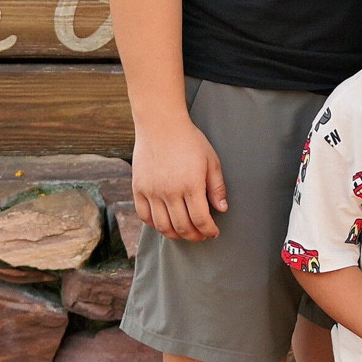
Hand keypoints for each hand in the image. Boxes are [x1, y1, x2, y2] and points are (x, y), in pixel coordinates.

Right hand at [132, 114, 226, 240]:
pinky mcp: (138, 189)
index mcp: (191, 185)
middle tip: (202, 236)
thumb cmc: (190, 141)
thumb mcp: (211, 160)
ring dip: (176, 235)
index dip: (208, 230)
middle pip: (182, 227)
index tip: (214, 232)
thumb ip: (217, 187)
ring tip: (185, 233)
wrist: (161, 125)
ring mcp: (152, 192)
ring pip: (163, 226)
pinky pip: (145, 216)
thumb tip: (222, 209)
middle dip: (195, 236)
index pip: (200, 219)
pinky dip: (155, 225)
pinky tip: (165, 223)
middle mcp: (170, 192)